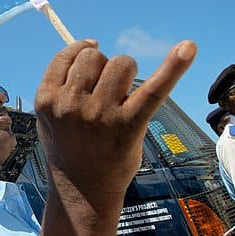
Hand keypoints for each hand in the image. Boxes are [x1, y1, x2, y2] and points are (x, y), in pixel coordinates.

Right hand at [34, 39, 196, 195]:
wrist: (82, 191)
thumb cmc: (67, 148)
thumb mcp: (47, 116)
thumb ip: (59, 82)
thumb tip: (89, 44)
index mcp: (46, 99)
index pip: (68, 56)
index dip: (81, 50)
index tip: (92, 49)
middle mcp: (71, 104)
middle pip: (95, 57)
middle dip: (103, 66)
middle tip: (105, 90)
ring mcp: (100, 115)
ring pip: (120, 63)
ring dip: (125, 71)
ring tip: (122, 94)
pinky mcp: (129, 125)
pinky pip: (154, 89)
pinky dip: (174, 67)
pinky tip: (188, 49)